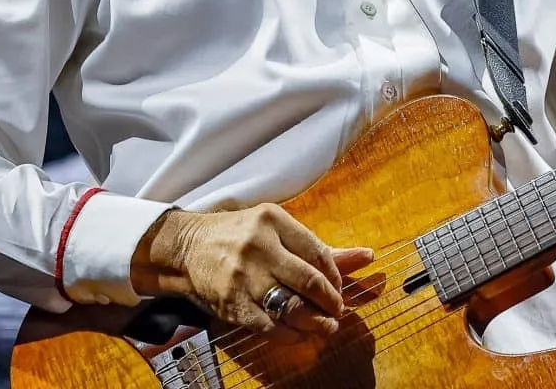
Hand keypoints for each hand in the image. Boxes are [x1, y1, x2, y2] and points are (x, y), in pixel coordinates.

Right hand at [131, 205, 375, 342]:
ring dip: (316, 322)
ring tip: (326, 326)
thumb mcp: (276, 229)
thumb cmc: (239, 236)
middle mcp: (259, 247)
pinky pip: (269, 326)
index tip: (340, 287)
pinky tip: (299, 333)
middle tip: (339, 310)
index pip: (318, 253)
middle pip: (309, 282)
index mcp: (273, 221)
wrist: (187, 248)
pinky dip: (290, 334)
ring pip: (292, 307)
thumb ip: (319, 247)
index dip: (337, 276)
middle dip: (332, 302)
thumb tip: (368, 257)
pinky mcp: (231, 304)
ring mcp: (243, 277)